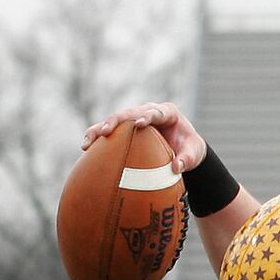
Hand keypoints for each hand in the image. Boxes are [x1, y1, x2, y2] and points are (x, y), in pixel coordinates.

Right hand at [82, 102, 205, 172]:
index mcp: (168, 112)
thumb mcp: (193, 154)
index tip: (140, 124)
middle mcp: (149, 111)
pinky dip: (98, 136)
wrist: (184, 147)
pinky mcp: (127, 128)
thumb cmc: (190, 149)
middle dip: (116, 121)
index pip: (155, 112)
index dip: (146, 116)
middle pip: (129, 113)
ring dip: (100, 129)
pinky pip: (111, 130)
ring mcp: (136, 117)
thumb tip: (175, 168)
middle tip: (106, 131)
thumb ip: (186, 160)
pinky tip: (86, 146)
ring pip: (115, 120)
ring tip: (88, 142)